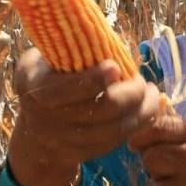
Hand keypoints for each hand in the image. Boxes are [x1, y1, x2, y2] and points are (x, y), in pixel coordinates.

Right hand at [8, 48, 160, 185]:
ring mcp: (66, 141)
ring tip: (151, 94)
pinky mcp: (84, 154)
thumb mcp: (40, 60)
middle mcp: (49, 118)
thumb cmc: (44, 81)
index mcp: (36, 89)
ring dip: (141, 111)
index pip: (67, 88)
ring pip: (115, 129)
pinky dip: (136, 125)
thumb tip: (102, 31)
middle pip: (102, 109)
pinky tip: (145, 110)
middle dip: (130, 94)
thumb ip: (64, 46)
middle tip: (142, 81)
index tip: (116, 66)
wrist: (35, 133)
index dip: (94, 79)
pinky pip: (116, 141)